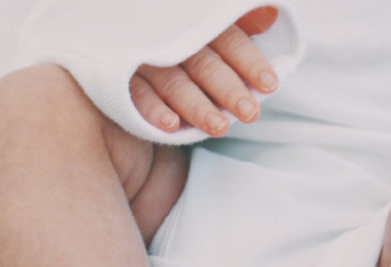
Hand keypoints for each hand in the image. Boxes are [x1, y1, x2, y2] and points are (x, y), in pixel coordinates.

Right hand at [130, 7, 279, 135]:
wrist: (120, 33)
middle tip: (250, 113)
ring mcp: (147, 60)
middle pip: (205, 66)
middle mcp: (174, 41)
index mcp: (200, 26)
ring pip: (174, 83)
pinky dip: (153, 110)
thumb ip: (241, 24)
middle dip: (229, 90)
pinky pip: (138, 94)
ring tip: (220, 127)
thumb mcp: (211, 27)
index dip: (249, 62)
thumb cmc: (183, 40)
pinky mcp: (124, 78)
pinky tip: (171, 125)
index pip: (229, 42)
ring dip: (197, 106)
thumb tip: (270, 14)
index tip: (270, 84)